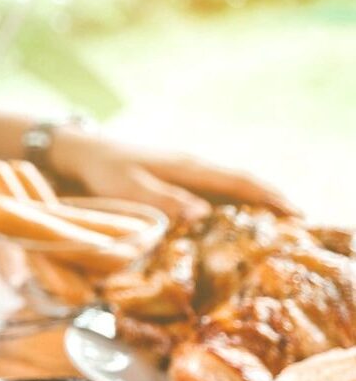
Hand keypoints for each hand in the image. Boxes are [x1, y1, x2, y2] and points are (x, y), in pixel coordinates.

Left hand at [52, 129, 295, 220]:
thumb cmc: (103, 170)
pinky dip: (231, 204)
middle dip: (271, 202)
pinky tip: (234, 222)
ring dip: (253, 204)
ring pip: (229, 188)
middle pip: (242, 184)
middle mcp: (193, 167)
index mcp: (188, 168)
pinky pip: (212, 191)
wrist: (81, 151)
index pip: (239, 182)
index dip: (269, 198)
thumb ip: (164, 201)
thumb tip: (203, 215)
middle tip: (298, 227)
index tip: (296, 215)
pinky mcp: (174, 179)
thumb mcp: (129, 188)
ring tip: (276, 229)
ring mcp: (185, 172)